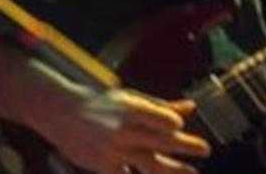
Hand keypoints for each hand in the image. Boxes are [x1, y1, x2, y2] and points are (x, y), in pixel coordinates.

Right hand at [31, 86, 209, 173]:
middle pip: (161, 142)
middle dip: (186, 147)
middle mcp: (123, 130)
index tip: (182, 128)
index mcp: (131, 108)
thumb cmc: (101, 102)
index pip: (161, 119)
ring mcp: (112, 150)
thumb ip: (161, 106)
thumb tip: (190, 108)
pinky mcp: (101, 165)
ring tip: (191, 172)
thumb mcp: (131, 98)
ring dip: (172, 169)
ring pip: (148, 164)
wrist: (60, 111)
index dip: (173, 124)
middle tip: (205, 150)